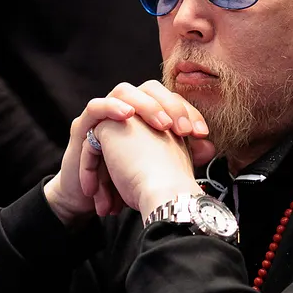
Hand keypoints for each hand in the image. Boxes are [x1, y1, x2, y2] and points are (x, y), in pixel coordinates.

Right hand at [45, 81, 211, 226]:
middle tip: (183, 130)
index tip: (201, 134)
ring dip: (145, 106)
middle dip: (170, 106)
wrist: (98, 203)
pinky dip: (111, 109)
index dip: (188, 112)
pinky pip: (95, 108)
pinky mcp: (83, 126)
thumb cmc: (128, 183)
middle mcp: (125, 110)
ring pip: (123, 91)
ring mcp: (103, 115)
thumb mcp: (159, 169)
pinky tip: (126, 116)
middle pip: (149, 89)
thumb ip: (183, 155)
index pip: (169, 99)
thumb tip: (209, 148)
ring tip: (162, 126)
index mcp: (145, 115)